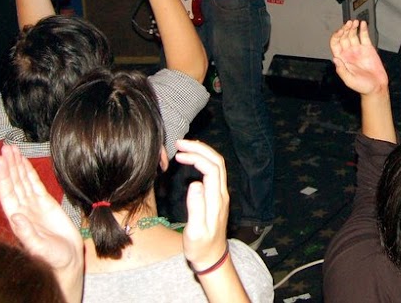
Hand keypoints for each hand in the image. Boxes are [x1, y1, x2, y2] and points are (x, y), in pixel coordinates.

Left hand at [0, 144, 83, 302]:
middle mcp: (23, 210)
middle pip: (13, 183)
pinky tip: (25, 162)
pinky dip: (29, 173)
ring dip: (17, 165)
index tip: (1, 160)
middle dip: (9, 165)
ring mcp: (34, 206)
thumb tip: (15, 215)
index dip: (4, 176)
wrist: (67, 261)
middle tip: (6, 146)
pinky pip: (35, 185)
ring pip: (23, 181)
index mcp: (18, 219)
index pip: (7, 193)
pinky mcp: (46, 204)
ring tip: (12, 148)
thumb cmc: (52, 259)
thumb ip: (27, 234)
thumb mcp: (39, 248)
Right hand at [174, 139, 230, 271]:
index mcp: (216, 199)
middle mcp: (221, 193)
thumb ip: (196, 207)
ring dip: (202, 153)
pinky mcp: (216, 197)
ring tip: (184, 148)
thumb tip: (194, 183)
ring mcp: (220, 194)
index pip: (211, 168)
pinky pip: (213, 172)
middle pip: (216, 162)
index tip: (179, 154)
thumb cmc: (201, 247)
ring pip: (216, 165)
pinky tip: (190, 162)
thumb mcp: (195, 231)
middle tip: (180, 143)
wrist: (212, 258)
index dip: (197, 157)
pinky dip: (202, 161)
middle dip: (200, 148)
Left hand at [330, 20, 387, 95]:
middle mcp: (349, 52)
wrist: (377, 87)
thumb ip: (342, 70)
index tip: (340, 31)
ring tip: (354, 22)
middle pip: (344, 37)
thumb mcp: (349, 80)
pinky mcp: (368, 48)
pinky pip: (364, 36)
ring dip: (352, 27)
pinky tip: (362, 23)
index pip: (335, 44)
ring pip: (353, 35)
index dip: (336, 36)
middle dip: (345, 29)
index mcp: (342, 59)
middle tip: (348, 24)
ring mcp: (358, 49)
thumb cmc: (362, 86)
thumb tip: (335, 59)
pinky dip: (363, 29)